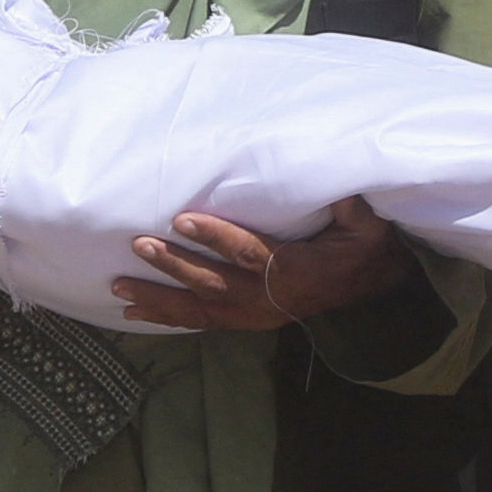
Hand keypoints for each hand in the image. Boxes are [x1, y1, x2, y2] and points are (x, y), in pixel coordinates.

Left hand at [109, 198, 400, 333]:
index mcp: (293, 270)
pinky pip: (202, 321)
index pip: (248, 252)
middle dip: (174, 265)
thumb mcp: (364, 223)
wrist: (370, 291)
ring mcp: (254, 315)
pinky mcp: (245, 322)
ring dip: (159, 296)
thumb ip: (345, 202)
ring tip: (121, 285)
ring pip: (200, 307)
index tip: (182, 221)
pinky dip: (168, 316)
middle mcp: (267, 299)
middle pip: (213, 282)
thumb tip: (327, 168)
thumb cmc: (362, 248)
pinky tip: (135, 310)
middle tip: (139, 246)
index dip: (215, 237)